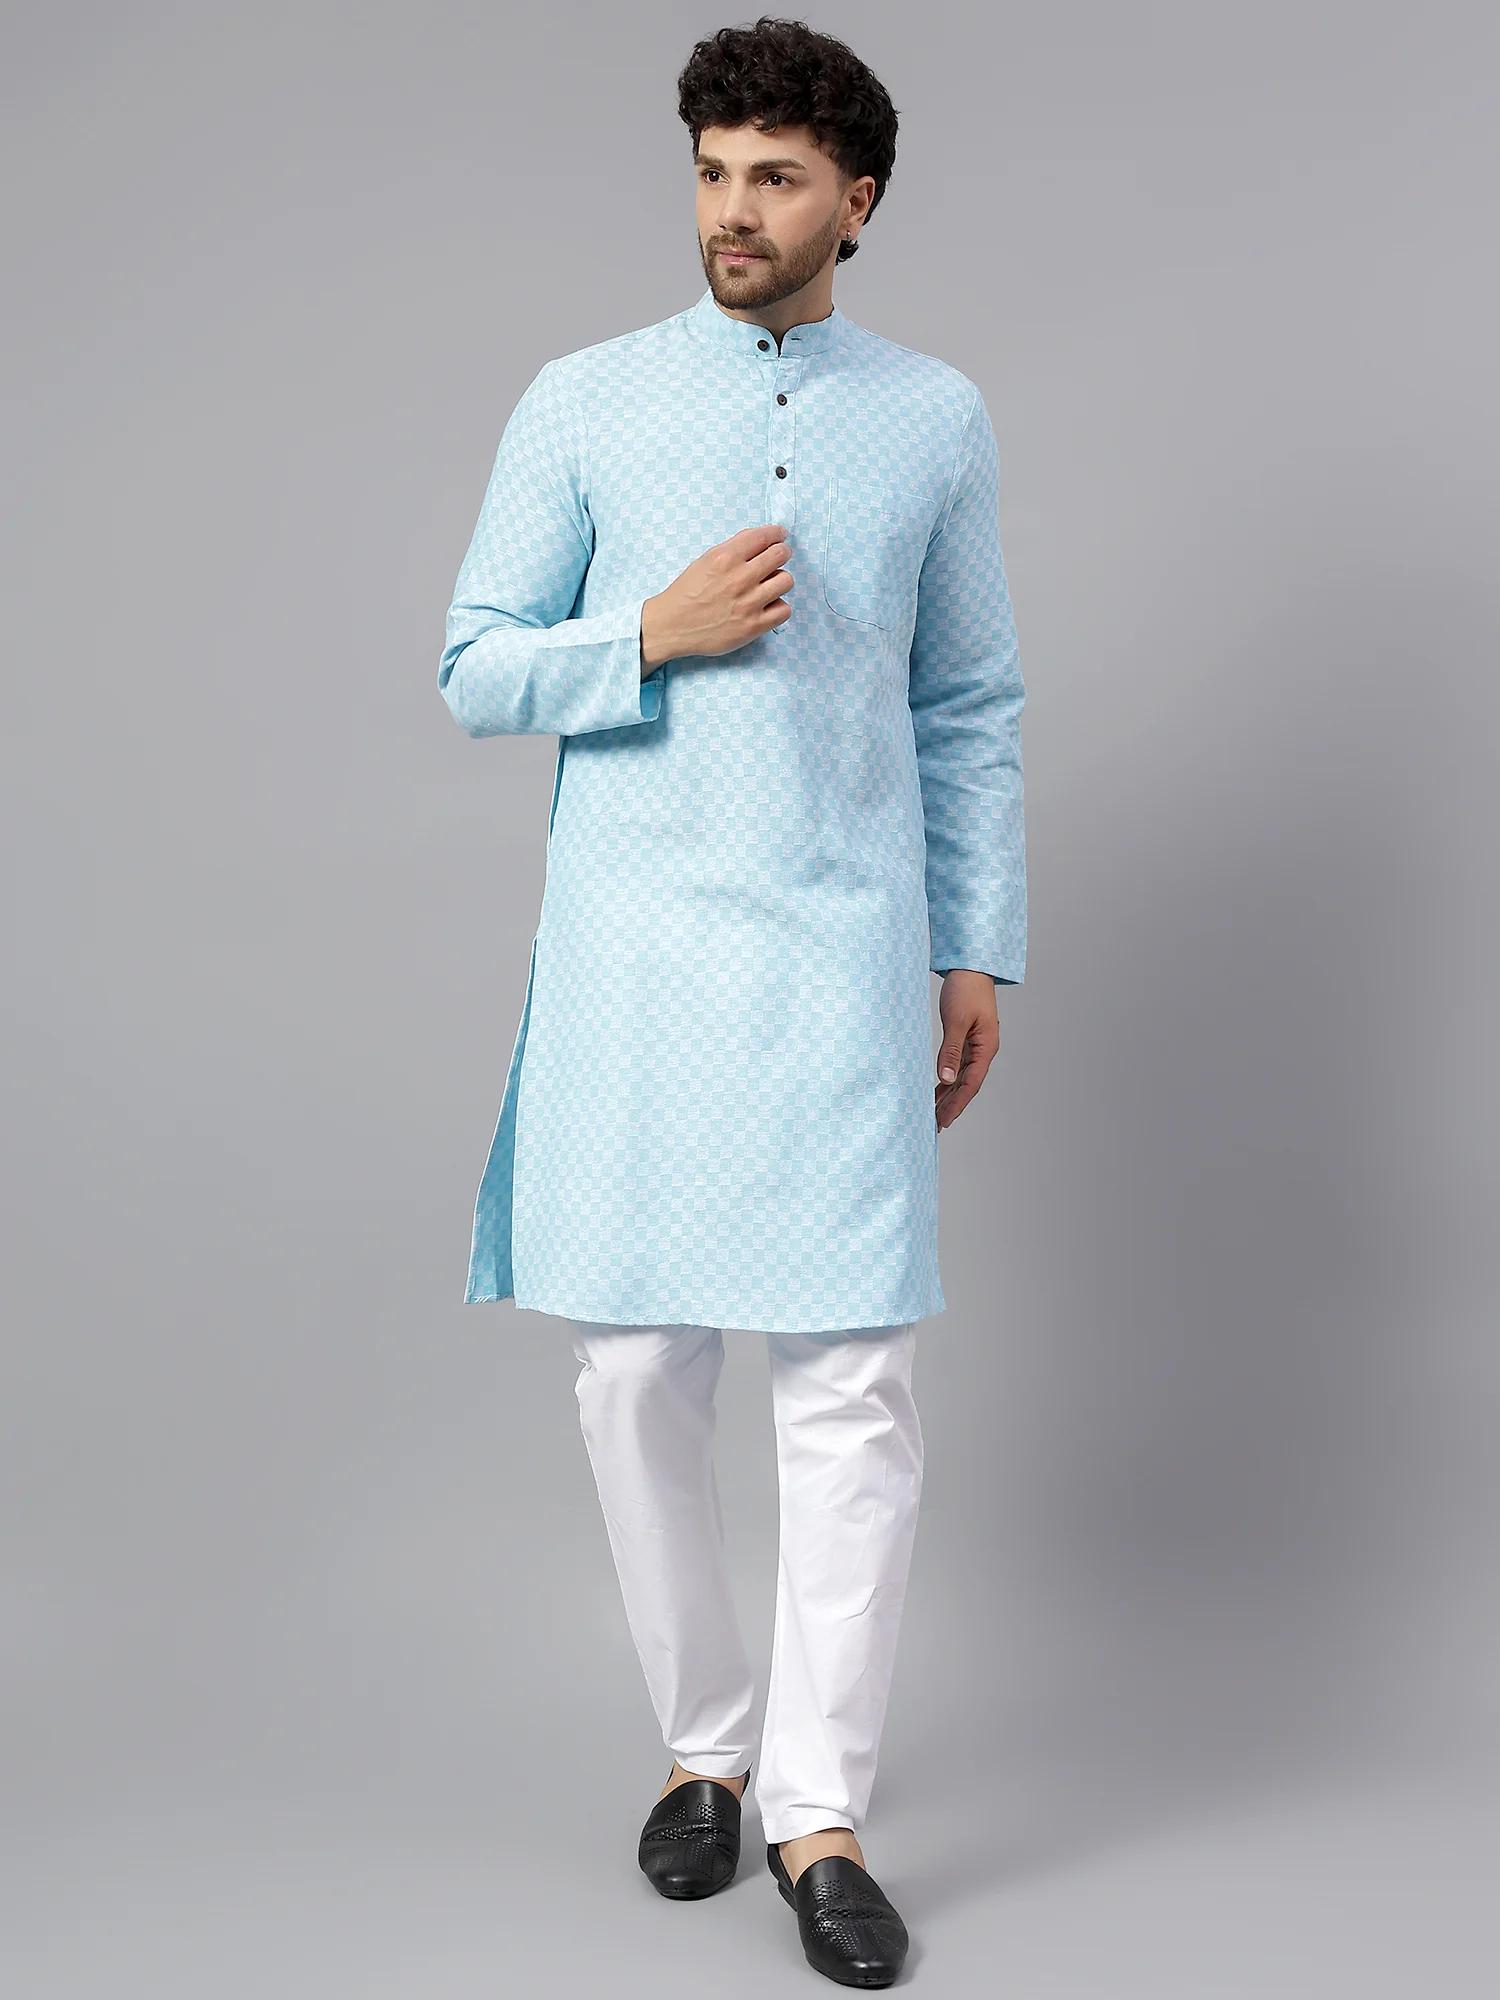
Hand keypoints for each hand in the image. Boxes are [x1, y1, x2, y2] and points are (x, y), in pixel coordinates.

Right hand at [640, 525, 792, 672]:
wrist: (672, 626)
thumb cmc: (688, 592)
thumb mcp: (705, 560)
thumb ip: (733, 548)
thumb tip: (762, 538)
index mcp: (726, 557)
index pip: (764, 536)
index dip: (777, 534)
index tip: (780, 536)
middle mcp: (739, 578)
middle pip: (781, 555)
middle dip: (782, 553)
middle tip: (777, 558)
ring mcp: (748, 603)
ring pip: (786, 580)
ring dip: (779, 580)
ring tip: (768, 586)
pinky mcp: (753, 626)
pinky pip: (784, 609)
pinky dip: (778, 606)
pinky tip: (766, 606)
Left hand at [934, 970, 999, 1130]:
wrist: (970, 968)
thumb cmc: (965, 990)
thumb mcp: (956, 1020)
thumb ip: (950, 1050)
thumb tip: (946, 1078)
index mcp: (986, 1047)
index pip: (972, 1083)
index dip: (958, 1104)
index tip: (944, 1120)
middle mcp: (983, 1050)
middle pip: (967, 1085)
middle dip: (952, 1106)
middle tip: (935, 1125)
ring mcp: (975, 1046)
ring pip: (962, 1078)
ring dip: (949, 1096)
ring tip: (934, 1114)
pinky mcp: (966, 1040)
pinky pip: (957, 1066)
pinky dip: (947, 1080)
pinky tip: (937, 1091)